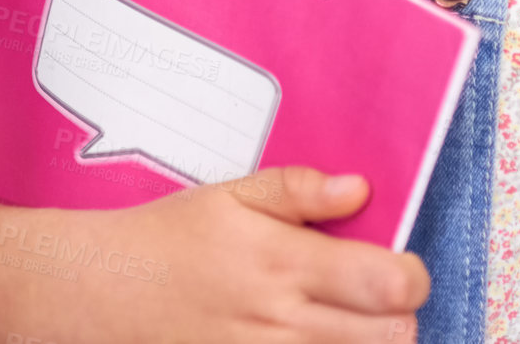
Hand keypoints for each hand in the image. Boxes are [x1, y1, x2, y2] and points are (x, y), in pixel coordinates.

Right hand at [61, 165, 427, 341]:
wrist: (108, 291)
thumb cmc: (170, 237)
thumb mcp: (229, 195)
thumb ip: (298, 190)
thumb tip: (359, 190)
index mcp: (282, 261)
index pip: (387, 283)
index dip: (412, 274)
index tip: (400, 262)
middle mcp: (283, 320)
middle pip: (393, 337)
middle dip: (401, 315)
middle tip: (377, 294)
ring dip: (371, 342)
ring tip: (348, 318)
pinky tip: (320, 337)